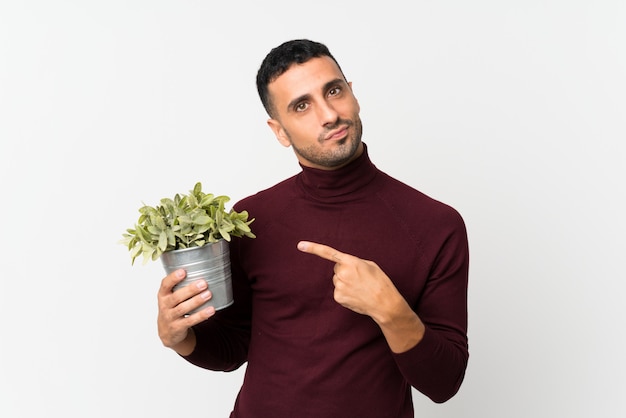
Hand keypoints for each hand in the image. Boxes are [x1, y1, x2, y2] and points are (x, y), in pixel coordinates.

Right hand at [157, 269, 214, 354]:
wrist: (167, 332)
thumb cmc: (173, 308)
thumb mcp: (171, 296)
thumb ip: (181, 284)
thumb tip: (203, 267)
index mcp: (163, 294)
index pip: (165, 284)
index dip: (173, 278)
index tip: (183, 271)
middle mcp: (165, 305)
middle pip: (176, 297)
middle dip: (190, 290)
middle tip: (203, 283)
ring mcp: (170, 317)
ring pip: (183, 308)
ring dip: (196, 301)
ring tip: (208, 294)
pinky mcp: (178, 327)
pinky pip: (190, 321)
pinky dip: (201, 315)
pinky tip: (211, 310)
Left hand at [297, 240, 424, 351]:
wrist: (384, 303)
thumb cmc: (380, 282)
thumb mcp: (369, 265)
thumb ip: (353, 262)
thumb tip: (343, 266)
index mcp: (350, 262)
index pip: (328, 253)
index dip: (313, 248)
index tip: (300, 245)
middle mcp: (342, 273)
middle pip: (337, 269)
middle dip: (346, 271)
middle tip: (360, 278)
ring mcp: (339, 286)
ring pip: (338, 280)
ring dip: (346, 282)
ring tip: (360, 287)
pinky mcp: (338, 297)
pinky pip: (339, 290)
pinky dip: (346, 292)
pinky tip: (356, 295)